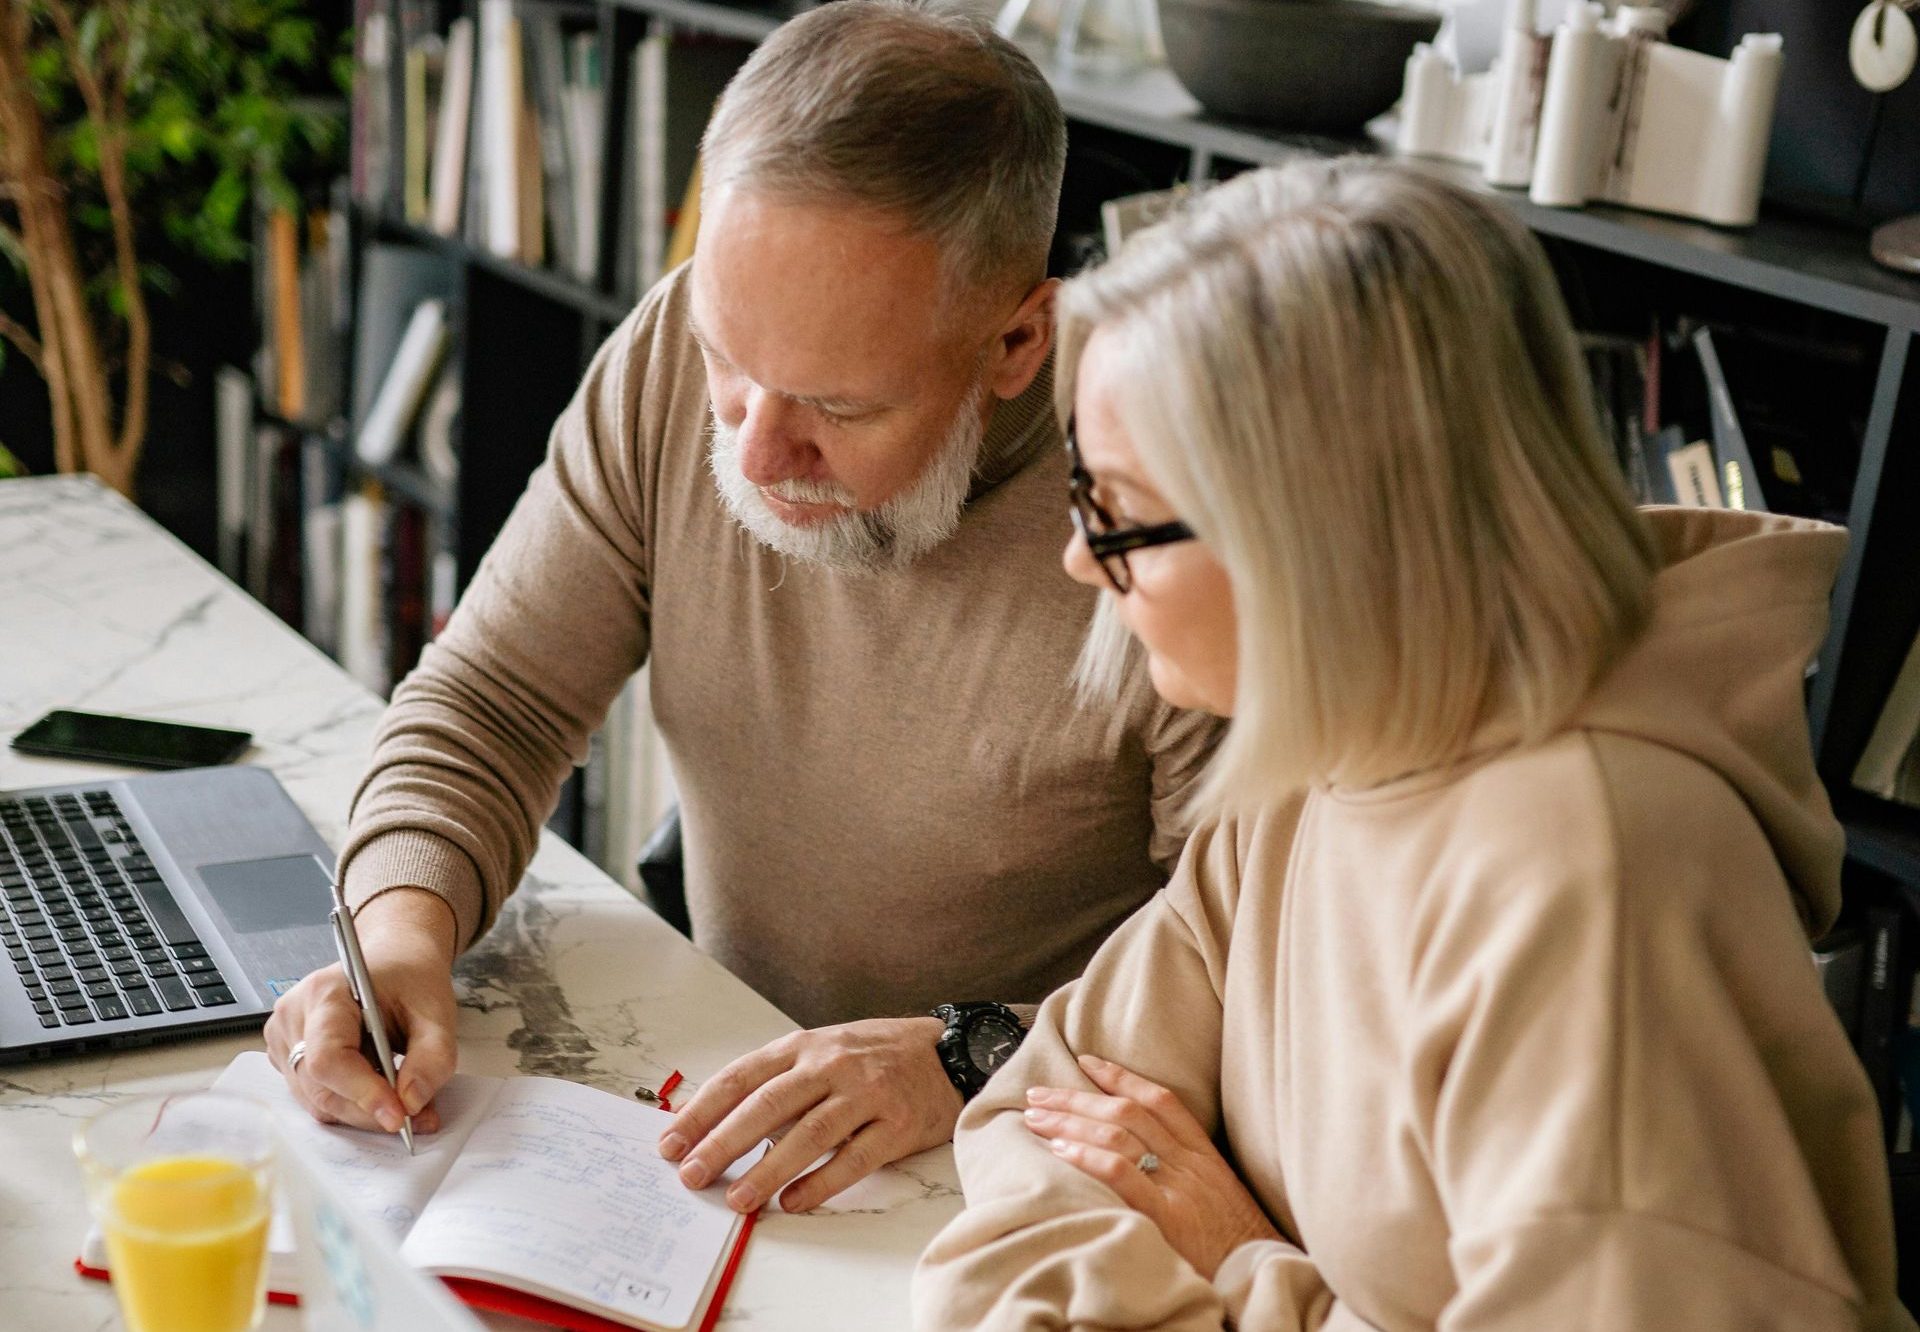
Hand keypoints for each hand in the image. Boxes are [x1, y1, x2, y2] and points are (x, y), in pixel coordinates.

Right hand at [262, 888, 460, 1135]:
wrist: (393, 960)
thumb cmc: (410, 979)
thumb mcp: (437, 1011)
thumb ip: (432, 1057)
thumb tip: (411, 1103)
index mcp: (325, 992)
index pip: (329, 1058)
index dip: (363, 1093)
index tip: (399, 1116)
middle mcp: (293, 1015)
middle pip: (321, 1088)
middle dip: (370, 1110)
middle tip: (418, 1118)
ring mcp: (283, 1037)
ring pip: (317, 1100)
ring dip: (364, 1111)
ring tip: (405, 1100)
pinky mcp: (286, 1056)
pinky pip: (316, 1096)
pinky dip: (351, 1103)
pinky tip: (379, 1086)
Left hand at [658, 1017, 963, 1213]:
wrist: (949, 1052)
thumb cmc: (873, 1056)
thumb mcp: (822, 1050)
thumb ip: (777, 1080)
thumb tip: (715, 1123)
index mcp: (804, 1046)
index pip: (741, 1076)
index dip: (703, 1110)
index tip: (671, 1142)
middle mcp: (832, 1065)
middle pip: (769, 1104)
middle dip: (724, 1142)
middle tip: (693, 1174)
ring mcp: (867, 1093)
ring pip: (810, 1134)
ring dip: (770, 1170)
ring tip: (739, 1198)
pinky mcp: (897, 1124)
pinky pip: (854, 1158)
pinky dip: (821, 1183)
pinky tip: (794, 1202)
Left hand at [1025, 1054, 1280, 1280]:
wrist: (1263, 1277)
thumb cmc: (1237, 1244)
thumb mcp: (1217, 1196)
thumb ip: (1183, 1172)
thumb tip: (1138, 1153)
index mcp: (1204, 1155)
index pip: (1159, 1099)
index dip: (1120, 1076)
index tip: (1085, 1062)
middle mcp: (1191, 1164)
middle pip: (1127, 1112)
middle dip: (1077, 1098)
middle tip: (1038, 1094)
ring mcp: (1180, 1189)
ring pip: (1118, 1135)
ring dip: (1070, 1123)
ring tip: (1036, 1119)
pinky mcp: (1168, 1219)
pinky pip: (1122, 1175)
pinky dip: (1088, 1157)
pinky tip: (1059, 1151)